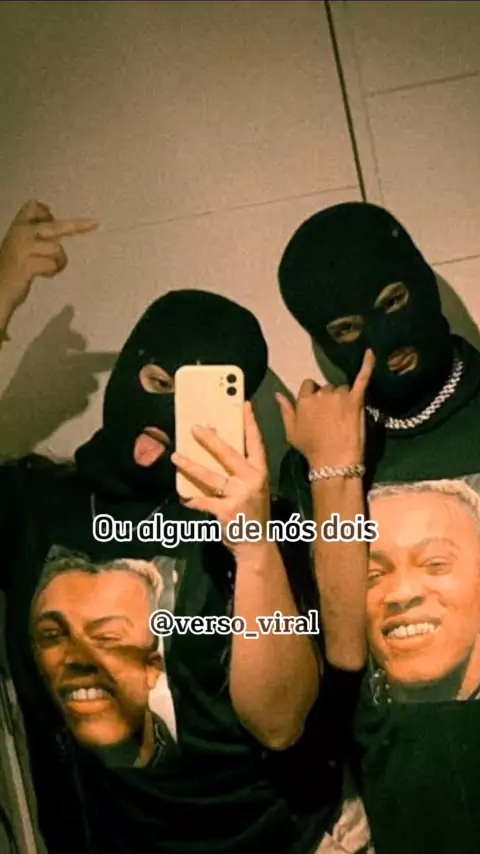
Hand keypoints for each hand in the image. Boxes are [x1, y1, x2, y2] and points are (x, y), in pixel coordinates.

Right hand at [0, 200, 97, 316]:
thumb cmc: (12, 268)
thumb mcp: (20, 245)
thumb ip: (36, 234)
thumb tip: (53, 220)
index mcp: (19, 226)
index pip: (34, 207)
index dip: (46, 212)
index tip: (53, 218)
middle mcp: (21, 233)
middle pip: (55, 226)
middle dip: (78, 226)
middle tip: (95, 223)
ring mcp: (23, 248)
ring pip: (57, 250)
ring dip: (58, 263)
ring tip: (47, 269)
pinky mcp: (27, 264)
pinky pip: (51, 265)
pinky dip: (52, 272)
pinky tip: (44, 275)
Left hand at [171, 402, 269, 554]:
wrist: (256, 545)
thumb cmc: (252, 512)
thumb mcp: (253, 487)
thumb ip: (240, 471)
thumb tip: (215, 449)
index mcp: (260, 472)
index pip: (255, 442)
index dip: (249, 422)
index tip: (243, 404)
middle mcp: (252, 481)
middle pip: (228, 454)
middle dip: (210, 439)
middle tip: (194, 427)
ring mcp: (239, 496)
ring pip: (210, 476)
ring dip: (190, 466)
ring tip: (176, 456)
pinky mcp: (225, 511)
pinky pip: (202, 501)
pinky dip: (191, 498)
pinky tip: (183, 495)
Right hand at [276, 349, 374, 467]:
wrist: (334, 461)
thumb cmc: (311, 449)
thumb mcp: (291, 432)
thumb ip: (285, 410)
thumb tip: (277, 393)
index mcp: (304, 399)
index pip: (309, 386)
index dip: (313, 397)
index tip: (317, 410)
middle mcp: (321, 393)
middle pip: (326, 388)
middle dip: (329, 399)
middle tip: (332, 418)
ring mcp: (340, 396)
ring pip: (342, 389)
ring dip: (343, 398)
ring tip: (344, 417)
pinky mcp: (356, 400)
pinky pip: (362, 378)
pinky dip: (367, 365)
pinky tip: (370, 352)